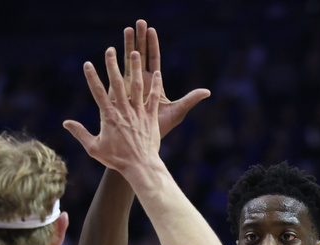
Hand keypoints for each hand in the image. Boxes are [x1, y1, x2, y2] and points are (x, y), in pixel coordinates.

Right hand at [64, 46, 162, 174]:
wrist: (140, 166)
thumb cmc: (116, 160)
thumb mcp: (94, 148)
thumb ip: (80, 133)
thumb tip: (65, 123)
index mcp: (109, 117)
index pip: (98, 93)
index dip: (92, 77)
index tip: (87, 64)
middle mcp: (124, 111)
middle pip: (117, 84)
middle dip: (112, 65)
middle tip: (110, 50)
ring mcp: (138, 113)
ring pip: (137, 86)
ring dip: (135, 69)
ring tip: (135, 53)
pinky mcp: (150, 117)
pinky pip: (153, 98)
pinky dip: (156, 85)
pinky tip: (157, 73)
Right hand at [122, 20, 208, 137]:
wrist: (144, 146)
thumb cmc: (160, 130)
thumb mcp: (178, 112)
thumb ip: (190, 99)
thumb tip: (208, 91)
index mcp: (154, 84)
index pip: (153, 60)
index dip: (152, 45)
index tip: (151, 29)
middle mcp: (141, 83)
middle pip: (140, 56)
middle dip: (139, 39)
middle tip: (138, 23)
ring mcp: (129, 87)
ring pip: (128, 62)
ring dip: (127, 46)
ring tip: (127, 30)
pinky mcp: (119, 95)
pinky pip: (116, 77)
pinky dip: (114, 64)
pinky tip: (111, 51)